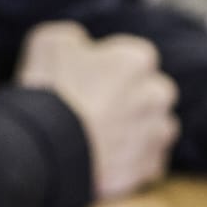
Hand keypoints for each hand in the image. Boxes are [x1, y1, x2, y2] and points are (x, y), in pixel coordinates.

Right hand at [18, 23, 176, 198]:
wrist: (49, 149)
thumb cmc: (50, 91)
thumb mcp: (50, 42)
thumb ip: (74, 38)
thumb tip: (79, 45)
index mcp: (137, 59)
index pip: (133, 58)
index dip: (109, 69)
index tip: (88, 81)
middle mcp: (157, 94)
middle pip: (152, 94)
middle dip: (132, 100)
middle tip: (96, 110)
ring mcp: (156, 134)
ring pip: (155, 130)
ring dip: (136, 132)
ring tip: (100, 139)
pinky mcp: (148, 168)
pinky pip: (147, 163)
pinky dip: (131, 163)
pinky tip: (104, 161)